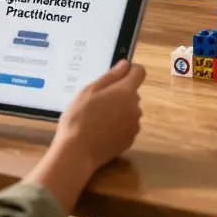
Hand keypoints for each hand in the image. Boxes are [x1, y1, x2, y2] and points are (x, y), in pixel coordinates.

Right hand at [56, 60, 145, 175]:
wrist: (77, 153)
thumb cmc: (79, 118)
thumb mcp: (88, 91)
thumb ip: (111, 76)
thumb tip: (126, 64)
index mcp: (126, 91)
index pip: (140, 72)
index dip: (130, 71)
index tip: (117, 75)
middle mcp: (135, 107)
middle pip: (132, 93)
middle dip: (119, 94)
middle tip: (97, 101)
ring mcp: (134, 124)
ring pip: (129, 110)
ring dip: (119, 110)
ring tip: (97, 119)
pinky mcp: (131, 139)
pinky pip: (127, 126)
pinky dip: (118, 126)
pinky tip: (101, 132)